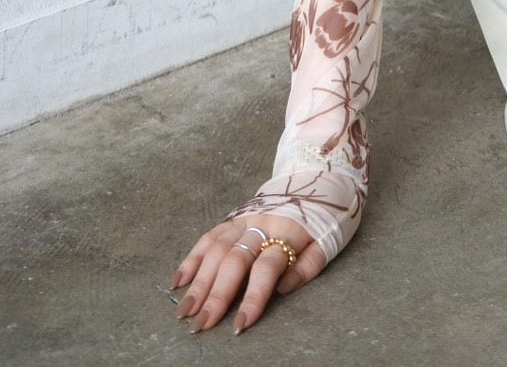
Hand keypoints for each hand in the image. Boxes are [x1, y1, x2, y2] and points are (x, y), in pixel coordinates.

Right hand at [171, 211, 325, 334]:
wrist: (316, 179)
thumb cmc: (323, 220)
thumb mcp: (327, 243)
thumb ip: (308, 267)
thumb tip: (283, 289)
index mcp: (288, 233)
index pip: (267, 268)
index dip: (253, 297)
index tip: (239, 325)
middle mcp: (261, 224)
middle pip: (235, 260)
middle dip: (216, 295)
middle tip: (200, 324)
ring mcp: (244, 218)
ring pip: (216, 249)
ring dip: (198, 281)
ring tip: (184, 310)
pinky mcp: (234, 216)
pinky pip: (209, 236)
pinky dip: (192, 258)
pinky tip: (179, 281)